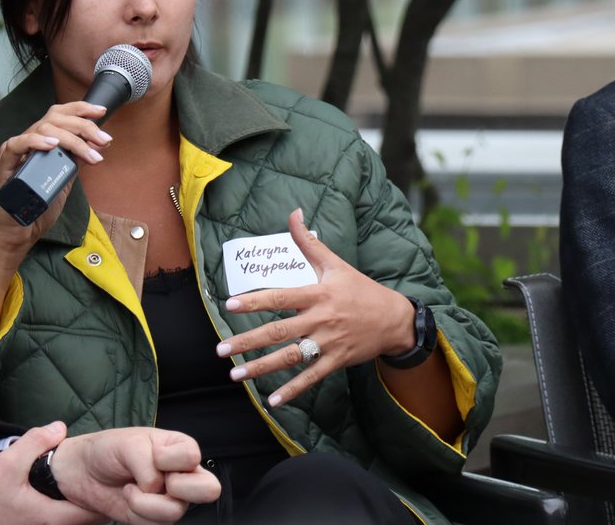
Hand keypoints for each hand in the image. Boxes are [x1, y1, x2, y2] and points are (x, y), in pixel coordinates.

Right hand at [0, 101, 113, 265]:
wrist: (22, 232)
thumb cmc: (40, 206)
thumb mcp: (65, 178)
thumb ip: (76, 161)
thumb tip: (98, 143)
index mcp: (42, 142)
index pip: (59, 114)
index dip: (80, 109)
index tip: (101, 111)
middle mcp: (29, 142)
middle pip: (54, 119)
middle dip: (83, 126)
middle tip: (104, 140)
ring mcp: (16, 153)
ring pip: (41, 129)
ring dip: (71, 139)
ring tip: (90, 152)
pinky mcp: (4, 166)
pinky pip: (15, 145)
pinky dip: (35, 142)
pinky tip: (53, 145)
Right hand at [0, 422, 102, 524]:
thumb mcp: (8, 463)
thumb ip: (35, 442)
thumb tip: (61, 427)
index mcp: (52, 518)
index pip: (95, 513)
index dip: (108, 495)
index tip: (113, 475)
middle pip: (90, 517)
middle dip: (101, 497)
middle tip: (109, 474)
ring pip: (76, 518)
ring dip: (86, 501)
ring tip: (95, 478)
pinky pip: (63, 517)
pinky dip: (72, 504)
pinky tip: (70, 486)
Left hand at [54, 427, 221, 523]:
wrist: (84, 473)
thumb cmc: (109, 450)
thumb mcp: (129, 443)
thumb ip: (148, 461)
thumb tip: (157, 487)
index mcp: (180, 447)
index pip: (193, 456)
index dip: (169, 460)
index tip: (151, 455)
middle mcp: (183, 473)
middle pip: (209, 489)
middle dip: (176, 489)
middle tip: (156, 481)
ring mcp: (171, 498)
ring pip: (176, 512)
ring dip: (145, 503)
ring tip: (131, 489)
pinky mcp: (155, 518)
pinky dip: (137, 515)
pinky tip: (129, 500)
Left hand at [215, 208, 416, 406]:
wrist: (394, 319)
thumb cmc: (360, 289)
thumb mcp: (335, 263)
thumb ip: (309, 241)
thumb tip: (293, 212)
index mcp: (318, 294)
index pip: (280, 297)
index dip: (255, 301)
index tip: (230, 306)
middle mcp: (321, 319)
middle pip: (279, 331)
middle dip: (248, 341)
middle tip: (221, 349)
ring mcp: (329, 342)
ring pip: (290, 357)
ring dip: (261, 368)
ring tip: (235, 375)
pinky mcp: (336, 361)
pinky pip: (311, 377)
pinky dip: (292, 390)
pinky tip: (271, 401)